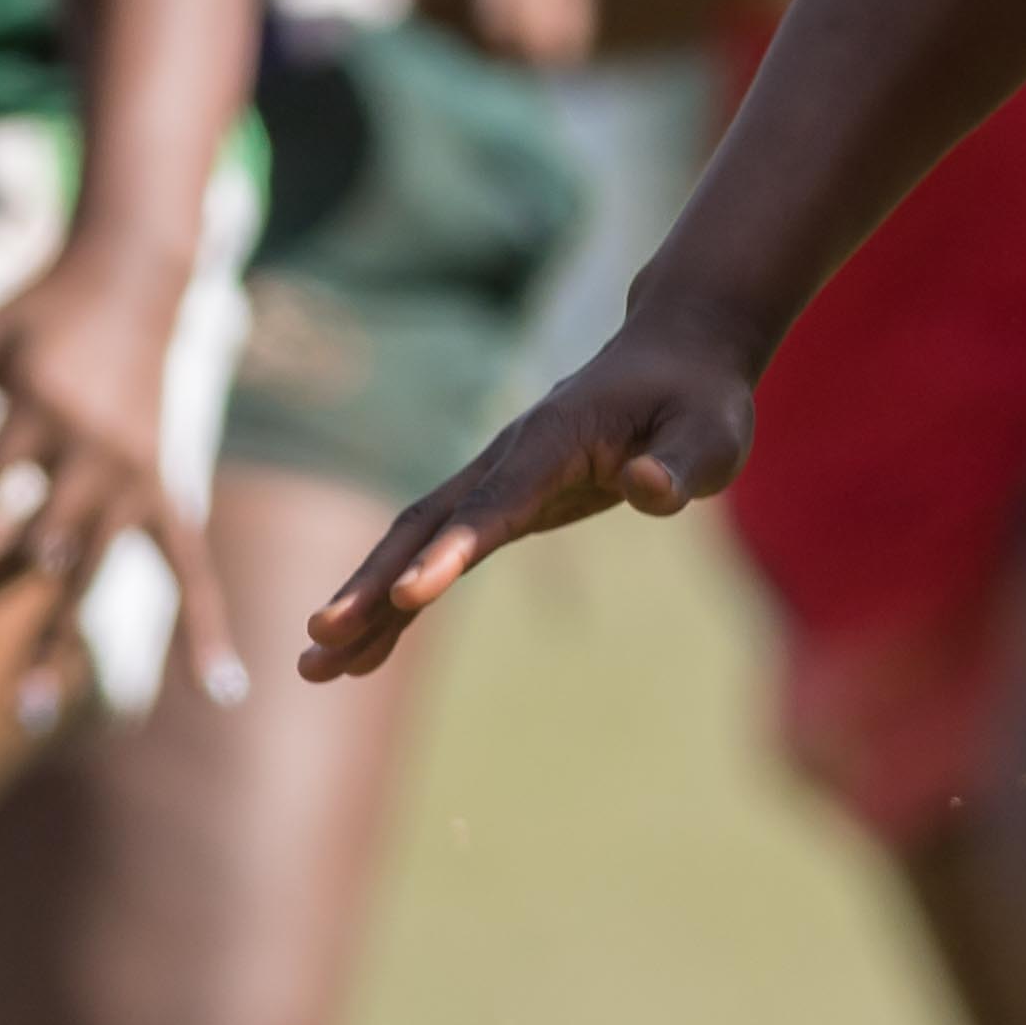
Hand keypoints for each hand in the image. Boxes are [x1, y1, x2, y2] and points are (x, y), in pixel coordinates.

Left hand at [0, 247, 233, 711]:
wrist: (134, 277)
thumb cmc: (42, 308)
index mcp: (40, 414)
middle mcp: (92, 455)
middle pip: (23, 546)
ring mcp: (135, 479)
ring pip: (89, 575)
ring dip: (55, 641)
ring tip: (29, 715)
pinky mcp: (166, 489)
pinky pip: (193, 569)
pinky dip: (207, 626)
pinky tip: (222, 689)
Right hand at [295, 306, 757, 681]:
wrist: (678, 357)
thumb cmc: (699, 400)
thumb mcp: (712, 434)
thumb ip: (679, 465)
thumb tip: (647, 489)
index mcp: (554, 439)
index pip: (496, 503)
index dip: (453, 551)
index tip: (411, 598)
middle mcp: (509, 456)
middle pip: (426, 524)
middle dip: (373, 583)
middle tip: (320, 638)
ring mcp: (497, 478)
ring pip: (415, 540)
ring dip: (366, 600)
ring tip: (313, 667)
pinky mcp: (502, 502)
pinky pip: (436, 552)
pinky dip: (399, 598)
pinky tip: (366, 653)